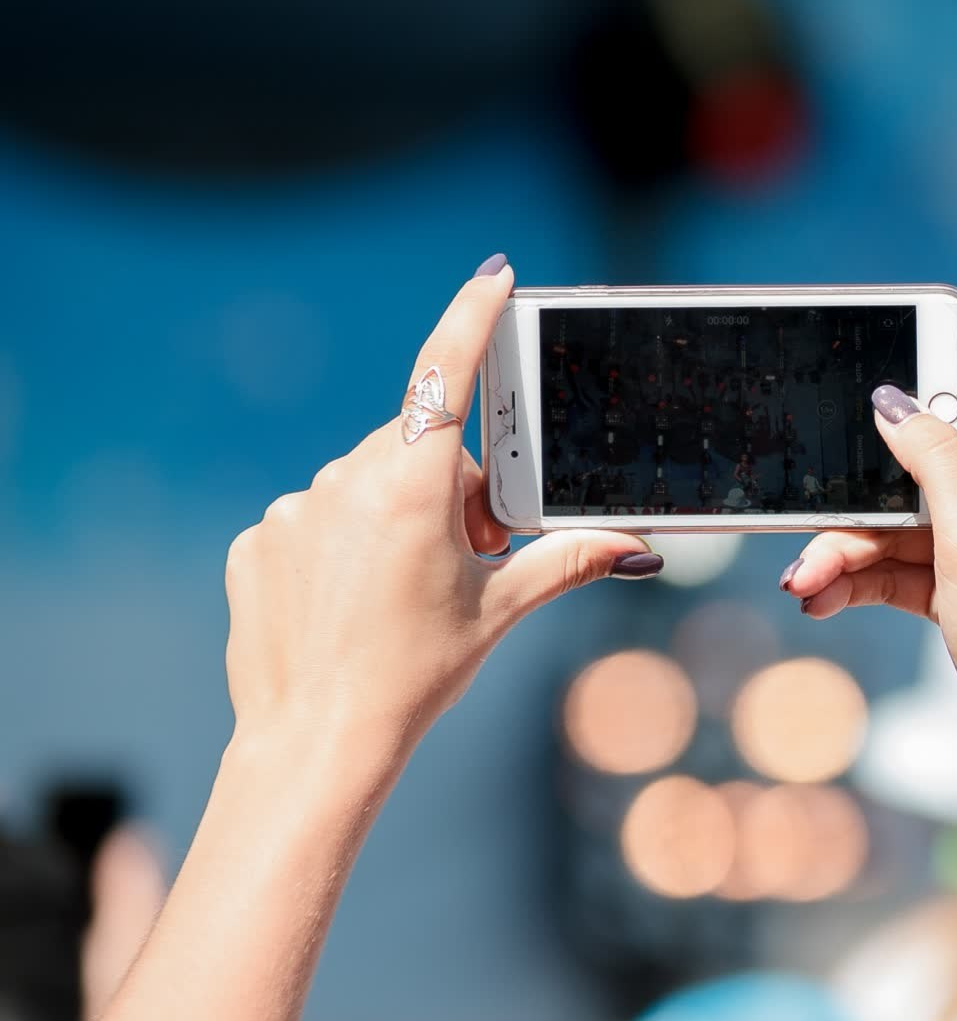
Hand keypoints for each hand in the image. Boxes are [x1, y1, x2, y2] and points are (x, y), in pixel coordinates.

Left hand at [222, 259, 659, 762]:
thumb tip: (635, 543)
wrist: (317, 742)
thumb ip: (566, 560)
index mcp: (412, 490)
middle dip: (451, 485)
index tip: (494, 278)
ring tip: (407, 590)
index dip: (472, 319)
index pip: (446, 376)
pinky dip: (339, 547)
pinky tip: (351, 603)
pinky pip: (313, 521)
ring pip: (363, 484)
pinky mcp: (259, 541)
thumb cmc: (417, 676)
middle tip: (473, 552)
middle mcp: (346, 484)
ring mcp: (295, 512)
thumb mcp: (500, 611)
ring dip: (394, 515)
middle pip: (417, 447)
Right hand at [780, 329, 956, 784]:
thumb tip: (894, 397)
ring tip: (804, 582)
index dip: (939, 344)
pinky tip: (818, 601)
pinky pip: (892, 566)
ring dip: (841, 546)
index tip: (878, 345)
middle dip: (855, 480)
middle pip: (916, 450)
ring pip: (891, 517)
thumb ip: (934, 459)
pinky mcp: (956, 587)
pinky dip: (854, 580)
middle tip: (810, 503)